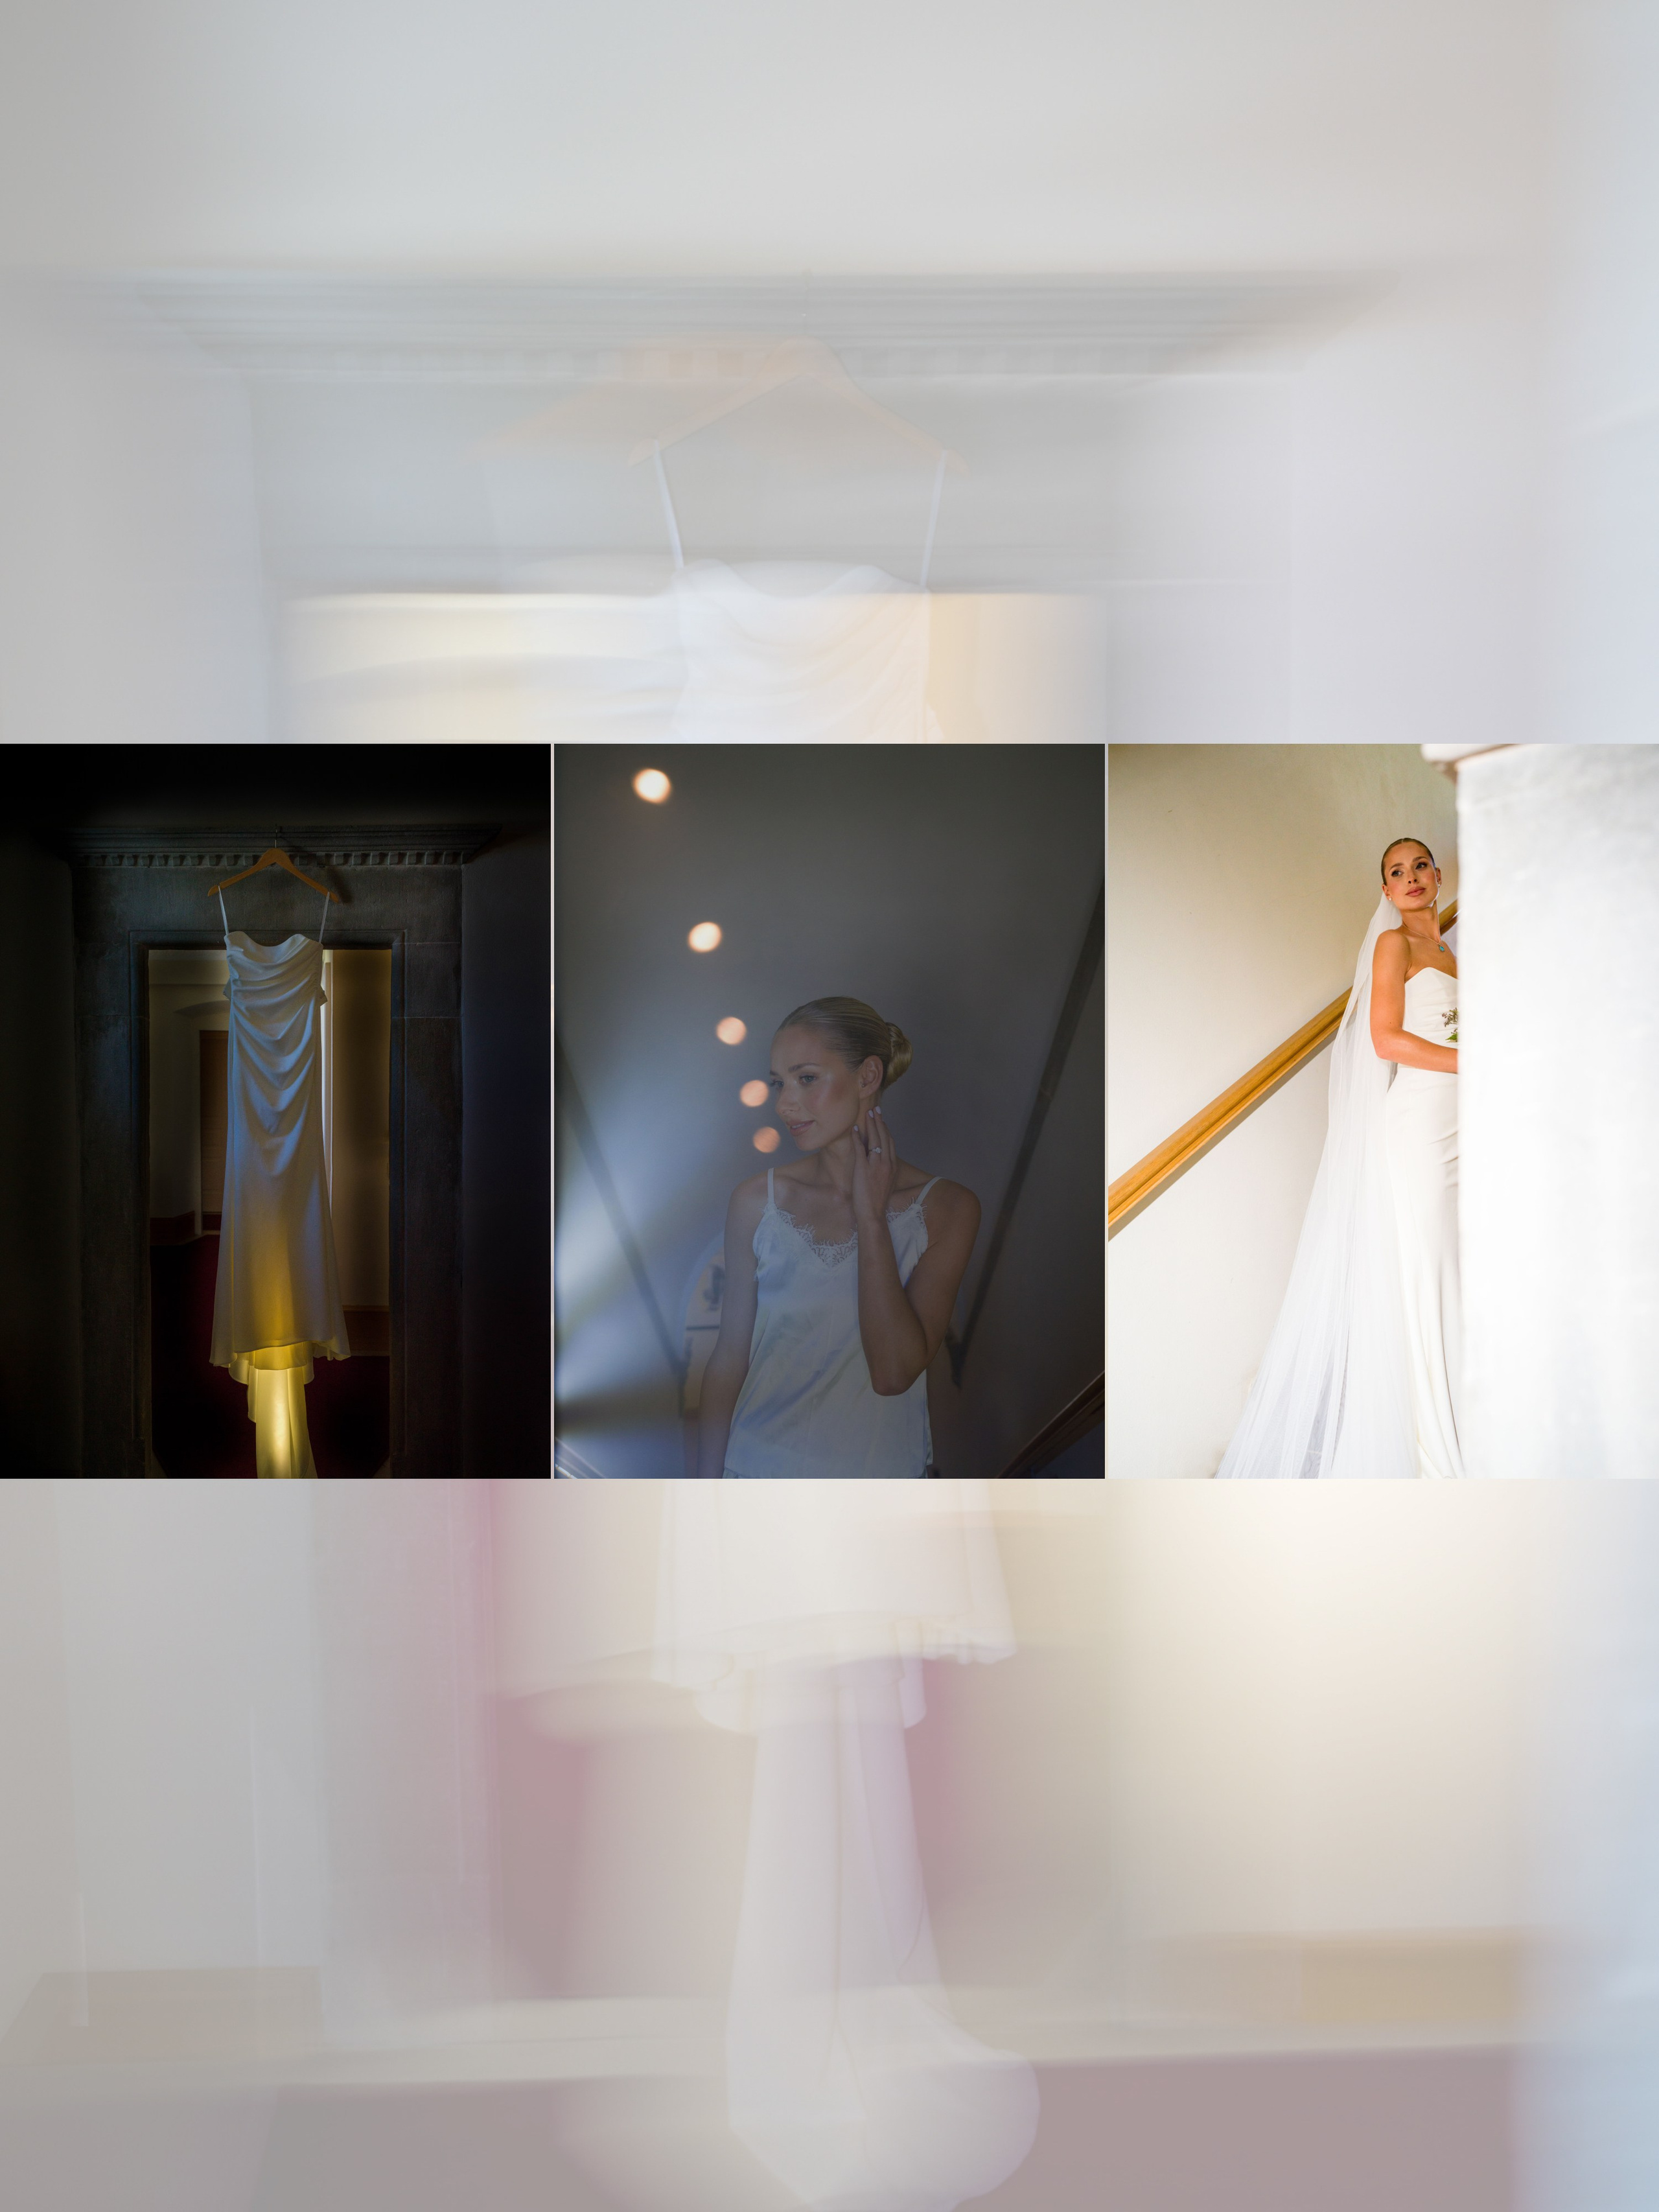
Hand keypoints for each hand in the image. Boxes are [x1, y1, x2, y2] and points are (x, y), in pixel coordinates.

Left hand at [850, 1101, 896, 1221]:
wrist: (873, 1213)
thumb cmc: (877, 1201)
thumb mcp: (887, 1183)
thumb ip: (885, 1170)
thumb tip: (880, 1161)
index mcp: (893, 1166)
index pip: (890, 1142)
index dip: (886, 1129)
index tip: (882, 1119)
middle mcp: (886, 1162)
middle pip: (884, 1137)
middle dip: (879, 1121)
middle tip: (876, 1109)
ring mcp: (875, 1164)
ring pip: (875, 1139)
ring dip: (871, 1125)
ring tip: (868, 1114)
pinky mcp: (863, 1168)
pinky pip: (861, 1148)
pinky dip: (858, 1137)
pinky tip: (856, 1129)